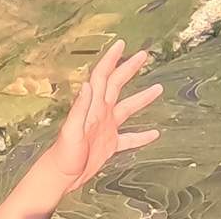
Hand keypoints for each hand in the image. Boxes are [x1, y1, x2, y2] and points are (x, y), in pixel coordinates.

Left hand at [0, 42, 162, 218]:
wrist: (62, 175)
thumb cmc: (64, 154)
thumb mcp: (72, 130)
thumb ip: (80, 107)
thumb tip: (88, 84)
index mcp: (92, 106)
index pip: (102, 76)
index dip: (111, 59)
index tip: (121, 44)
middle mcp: (100, 113)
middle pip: (116, 85)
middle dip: (129, 69)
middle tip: (143, 55)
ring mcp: (106, 128)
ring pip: (127, 109)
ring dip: (142, 99)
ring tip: (158, 89)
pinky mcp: (109, 144)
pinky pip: (130, 138)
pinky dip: (142, 136)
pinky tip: (154, 134)